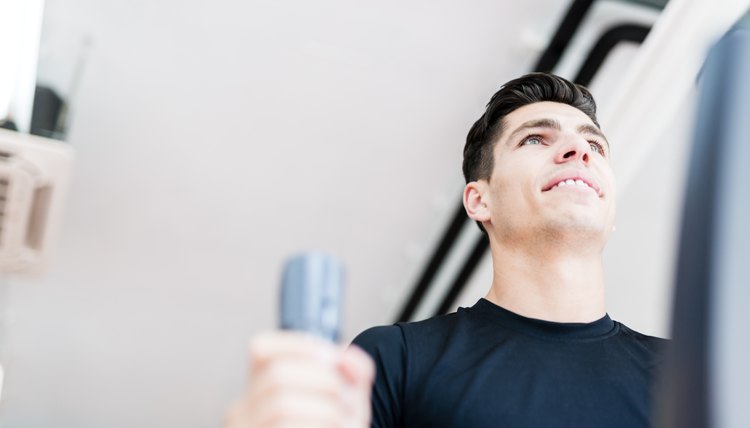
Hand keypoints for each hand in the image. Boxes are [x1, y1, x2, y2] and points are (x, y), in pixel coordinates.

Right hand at [225, 331, 374, 427]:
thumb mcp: (346, 406)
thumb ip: (353, 376)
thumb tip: (350, 357)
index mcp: (261, 391)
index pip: (261, 348)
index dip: (301, 346)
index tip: (334, 358)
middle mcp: (243, 413)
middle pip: (278, 374)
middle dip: (325, 382)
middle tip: (347, 403)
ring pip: (282, 405)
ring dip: (327, 411)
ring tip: (341, 424)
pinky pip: (288, 427)